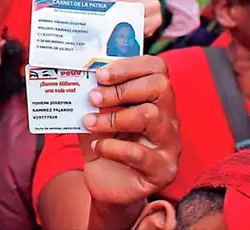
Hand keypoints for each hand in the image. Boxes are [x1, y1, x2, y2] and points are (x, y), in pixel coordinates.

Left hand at [79, 57, 179, 206]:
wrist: (107, 183)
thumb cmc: (104, 142)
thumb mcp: (96, 113)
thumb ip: (94, 95)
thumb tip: (80, 75)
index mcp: (155, 98)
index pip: (157, 68)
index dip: (129, 65)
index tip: (100, 73)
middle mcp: (168, 117)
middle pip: (159, 87)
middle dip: (120, 89)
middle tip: (92, 97)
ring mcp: (169, 144)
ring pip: (151, 116)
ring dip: (113, 117)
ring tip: (89, 122)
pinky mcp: (162, 170)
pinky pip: (139, 153)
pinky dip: (112, 147)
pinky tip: (97, 147)